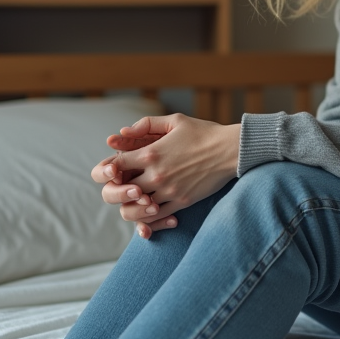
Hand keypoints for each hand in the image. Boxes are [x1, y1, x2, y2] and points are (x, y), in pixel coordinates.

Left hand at [92, 114, 240, 237]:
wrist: (230, 150)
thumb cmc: (203, 133)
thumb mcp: (175, 121)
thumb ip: (146, 124)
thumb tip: (122, 132)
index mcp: (150, 153)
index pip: (114, 167)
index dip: (109, 169)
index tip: (116, 168)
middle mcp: (156, 175)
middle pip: (120, 191)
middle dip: (117, 189)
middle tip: (124, 186)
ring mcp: (168, 191)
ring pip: (136, 209)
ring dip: (132, 205)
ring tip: (137, 198)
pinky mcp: (181, 202)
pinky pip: (156, 217)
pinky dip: (149, 215)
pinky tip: (153, 207)